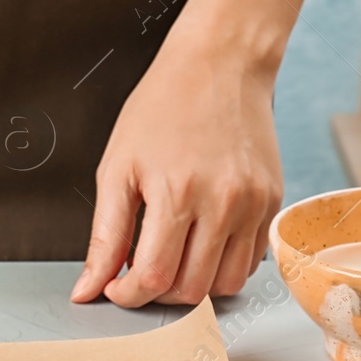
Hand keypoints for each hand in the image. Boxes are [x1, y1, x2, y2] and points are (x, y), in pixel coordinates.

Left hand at [71, 35, 282, 307]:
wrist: (219, 64)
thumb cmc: (161, 109)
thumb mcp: (117, 169)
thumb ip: (104, 237)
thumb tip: (87, 289)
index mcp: (176, 193)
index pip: (154, 278)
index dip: (129, 296)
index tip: (116, 289)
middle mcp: (223, 203)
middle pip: (191, 289)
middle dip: (157, 295)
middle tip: (139, 272)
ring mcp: (254, 205)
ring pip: (226, 285)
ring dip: (193, 286)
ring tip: (171, 260)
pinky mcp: (272, 203)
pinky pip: (250, 260)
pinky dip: (222, 266)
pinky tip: (201, 243)